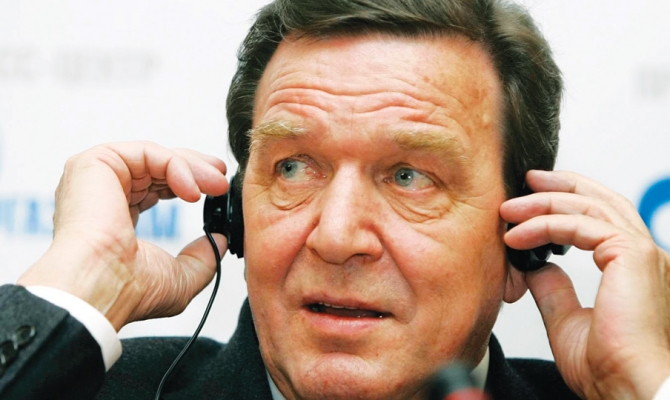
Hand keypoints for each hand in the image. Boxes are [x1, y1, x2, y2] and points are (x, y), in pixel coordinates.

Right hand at [17, 142, 227, 330]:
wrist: (101, 287)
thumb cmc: (126, 290)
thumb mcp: (179, 278)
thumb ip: (201, 258)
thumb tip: (218, 241)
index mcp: (113, 220)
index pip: (153, 187)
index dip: (187, 182)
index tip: (216, 188)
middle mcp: (101, 195)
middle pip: (155, 166)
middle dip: (195, 169)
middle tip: (221, 180)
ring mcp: (95, 178)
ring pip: (154, 157)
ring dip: (192, 168)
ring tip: (216, 186)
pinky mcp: (94, 163)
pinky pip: (145, 152)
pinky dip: (175, 166)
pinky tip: (192, 191)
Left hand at [501, 170, 669, 399]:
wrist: (629, 387)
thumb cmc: (609, 367)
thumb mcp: (567, 321)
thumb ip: (554, 290)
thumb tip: (536, 268)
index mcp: (634, 269)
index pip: (602, 220)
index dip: (567, 204)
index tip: (532, 202)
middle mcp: (644, 255)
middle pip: (601, 201)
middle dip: (560, 186)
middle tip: (527, 180)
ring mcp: (642, 252)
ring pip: (588, 207)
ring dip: (543, 204)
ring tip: (509, 209)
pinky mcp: (632, 254)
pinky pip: (581, 225)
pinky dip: (544, 224)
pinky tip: (516, 235)